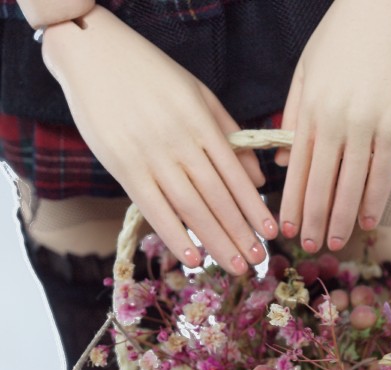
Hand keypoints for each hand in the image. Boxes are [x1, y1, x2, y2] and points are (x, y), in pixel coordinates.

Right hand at [42, 6, 277, 273]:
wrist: (95, 56)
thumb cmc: (153, 76)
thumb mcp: (200, 95)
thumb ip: (230, 135)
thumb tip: (257, 177)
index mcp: (202, 124)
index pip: (235, 175)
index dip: (254, 207)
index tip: (270, 233)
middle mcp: (181, 143)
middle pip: (217, 197)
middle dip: (240, 232)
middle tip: (258, 261)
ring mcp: (152, 157)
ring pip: (191, 207)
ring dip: (216, 240)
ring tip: (236, 266)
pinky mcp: (124, 168)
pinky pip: (153, 207)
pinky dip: (174, 234)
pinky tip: (192, 257)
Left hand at [276, 0, 390, 252]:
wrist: (386, 1)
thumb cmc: (340, 35)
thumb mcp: (304, 71)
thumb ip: (291, 116)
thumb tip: (283, 160)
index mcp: (308, 111)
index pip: (296, 170)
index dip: (291, 204)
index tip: (286, 230)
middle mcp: (333, 122)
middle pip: (320, 183)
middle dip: (313, 219)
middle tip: (308, 247)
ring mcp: (365, 122)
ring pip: (350, 182)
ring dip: (342, 217)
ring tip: (336, 242)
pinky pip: (383, 167)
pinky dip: (375, 196)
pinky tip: (369, 220)